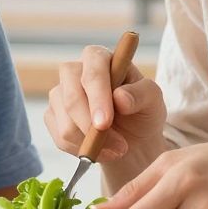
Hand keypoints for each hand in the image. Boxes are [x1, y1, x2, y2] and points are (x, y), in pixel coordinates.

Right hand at [42, 44, 166, 164]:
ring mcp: (60, 94)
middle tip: (117, 146)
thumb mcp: (153, 100)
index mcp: (99, 58)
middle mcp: (74, 72)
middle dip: (90, 124)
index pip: (92, 70)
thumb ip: (141, 93)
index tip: (105, 122)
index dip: (97, 97)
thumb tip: (120, 97)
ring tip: (117, 149)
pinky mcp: (53, 117)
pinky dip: (82, 150)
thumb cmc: (142, 111)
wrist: (133, 139)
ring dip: (92, 143)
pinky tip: (100, 150)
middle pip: (71, 96)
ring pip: (65, 122)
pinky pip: (60, 138)